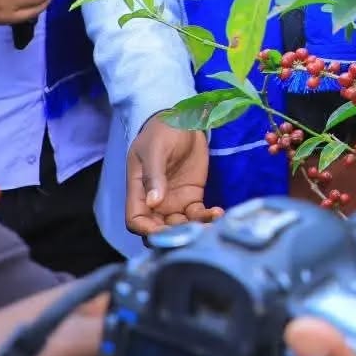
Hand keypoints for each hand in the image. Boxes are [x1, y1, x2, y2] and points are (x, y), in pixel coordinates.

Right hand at [126, 114, 220, 236]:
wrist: (185, 119)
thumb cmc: (162, 131)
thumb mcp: (156, 150)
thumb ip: (154, 175)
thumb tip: (153, 202)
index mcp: (138, 191)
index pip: (136, 221)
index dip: (147, 231)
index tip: (165, 233)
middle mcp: (154, 202)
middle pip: (159, 229)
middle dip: (175, 235)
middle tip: (195, 232)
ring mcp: (174, 201)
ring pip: (180, 226)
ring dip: (194, 229)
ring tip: (212, 223)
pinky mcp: (192, 197)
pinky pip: (198, 214)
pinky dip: (207, 218)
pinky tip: (219, 213)